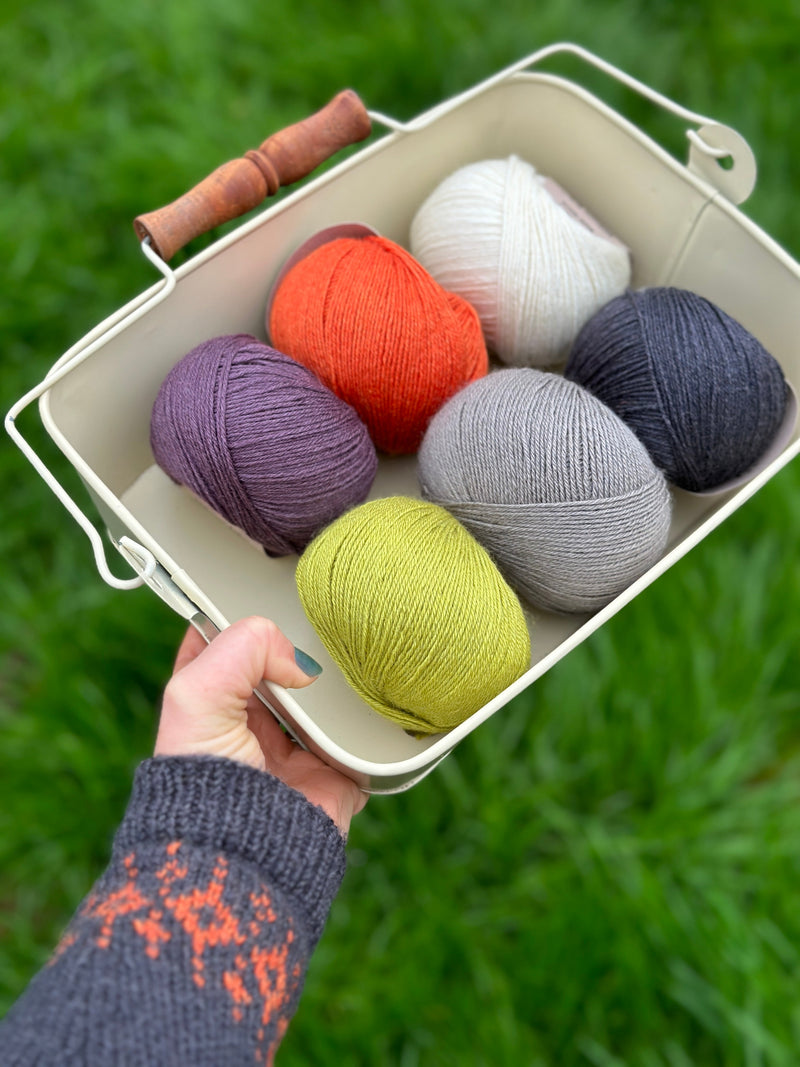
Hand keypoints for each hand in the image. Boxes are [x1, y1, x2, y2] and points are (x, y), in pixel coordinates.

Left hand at [155, 616, 366, 833]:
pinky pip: (358, 737)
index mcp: (210, 702)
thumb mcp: (197, 693)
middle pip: (281, 666)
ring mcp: (293, 747)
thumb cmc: (205, 782)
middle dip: (296, 649)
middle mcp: (251, 722)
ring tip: (344, 665)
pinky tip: (363, 703)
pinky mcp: (331, 771)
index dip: (239, 617)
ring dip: (334, 684)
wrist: (245, 852)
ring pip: (322, 697)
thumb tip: (300, 663)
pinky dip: (363, 722)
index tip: (261, 598)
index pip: (223, 642)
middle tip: (313, 631)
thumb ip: (242, 648)